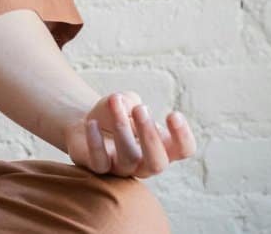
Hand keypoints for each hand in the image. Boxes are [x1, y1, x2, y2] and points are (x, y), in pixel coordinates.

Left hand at [63, 91, 195, 177]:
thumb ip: (129, 101)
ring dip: (122, 129)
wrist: (87, 122)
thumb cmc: (115, 113)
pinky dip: (96, 141)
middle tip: (141, 109)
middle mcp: (146, 163)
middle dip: (150, 136)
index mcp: (163, 147)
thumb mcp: (125, 102)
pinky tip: (92, 122)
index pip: (183, 150)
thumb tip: (125, 105)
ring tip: (115, 103)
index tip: (173, 114)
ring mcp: (122, 168)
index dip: (183, 137)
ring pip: (128, 159)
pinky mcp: (99, 168)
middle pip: (158, 163)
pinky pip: (99, 162)